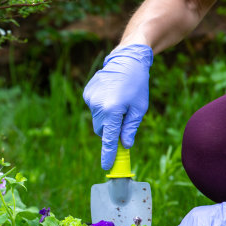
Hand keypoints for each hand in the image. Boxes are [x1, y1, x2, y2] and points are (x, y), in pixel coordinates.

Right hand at [83, 44, 152, 169]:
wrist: (126, 59)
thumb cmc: (137, 84)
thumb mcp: (139, 108)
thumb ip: (130, 128)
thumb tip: (125, 145)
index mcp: (113, 111)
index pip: (109, 138)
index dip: (108, 154)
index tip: (106, 166)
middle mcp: (98, 106)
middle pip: (101, 131)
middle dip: (110, 131)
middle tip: (122, 121)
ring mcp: (90, 99)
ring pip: (97, 120)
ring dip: (106, 117)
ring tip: (117, 101)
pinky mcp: (87, 94)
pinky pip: (93, 109)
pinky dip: (101, 107)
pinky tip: (110, 95)